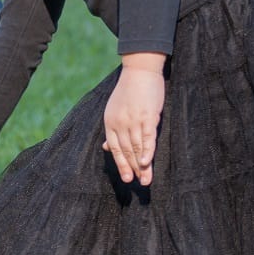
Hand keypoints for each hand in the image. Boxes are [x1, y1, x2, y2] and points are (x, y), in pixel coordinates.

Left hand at [102, 52, 165, 184]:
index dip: (121, 164)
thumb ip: (112, 130)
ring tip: (147, 180)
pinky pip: (147, 137)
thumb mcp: (115, 110)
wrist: (140, 69)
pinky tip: (147, 162)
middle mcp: (119, 123)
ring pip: (137, 147)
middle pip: (127, 151)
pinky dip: (147, 150)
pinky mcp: (147, 116)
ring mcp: (133, 120)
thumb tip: (105, 148)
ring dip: (142, 165)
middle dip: (133, 169)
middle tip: (140, 185)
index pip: (115, 149)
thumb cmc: (130, 90)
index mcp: (110, 122)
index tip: (127, 179)